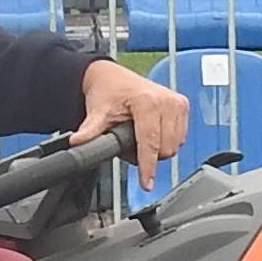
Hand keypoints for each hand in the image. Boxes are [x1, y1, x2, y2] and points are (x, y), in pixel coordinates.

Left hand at [73, 57, 186, 191]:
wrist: (114, 77)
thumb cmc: (108, 91)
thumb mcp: (98, 112)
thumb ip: (90, 130)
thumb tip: (78, 143)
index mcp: (147, 101)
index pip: (150, 142)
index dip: (148, 166)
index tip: (146, 183)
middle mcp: (167, 101)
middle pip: (165, 149)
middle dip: (149, 156)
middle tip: (130, 146)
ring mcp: (177, 103)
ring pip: (174, 146)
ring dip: (158, 150)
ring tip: (140, 138)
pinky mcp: (183, 106)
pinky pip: (180, 138)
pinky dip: (166, 141)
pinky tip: (152, 133)